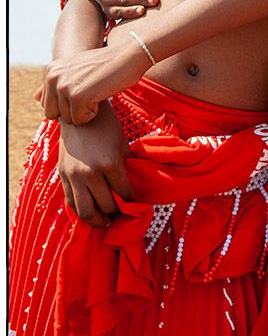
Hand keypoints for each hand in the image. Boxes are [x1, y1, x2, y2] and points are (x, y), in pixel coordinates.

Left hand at [41, 42, 149, 124]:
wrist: (129, 55)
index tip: (84, 89)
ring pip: (68, 119)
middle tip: (90, 94)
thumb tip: (34, 98)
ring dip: (85, 112)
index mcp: (50, 71)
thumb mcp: (75, 70)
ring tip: (96, 93)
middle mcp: (53, 77)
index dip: (68, 104)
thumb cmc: (106, 64)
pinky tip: (102, 96)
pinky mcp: (78, 96)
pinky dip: (94, 114)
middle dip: (73, 111)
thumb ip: (54, 84)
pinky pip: (81, 120)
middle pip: (54, 115)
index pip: (48, 105)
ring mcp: (64, 87)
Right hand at [59, 103, 132, 226]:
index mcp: (110, 164)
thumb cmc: (106, 128)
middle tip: (122, 215)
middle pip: (106, 207)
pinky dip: (81, 212)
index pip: (124, 194)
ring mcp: (74, 176)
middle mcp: (90, 173)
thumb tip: (130, 191)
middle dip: (116, 213)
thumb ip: (125, 169)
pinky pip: (71, 203)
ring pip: (85, 212)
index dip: (132, 202)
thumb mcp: (122, 146)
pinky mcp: (62, 177)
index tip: (135, 205)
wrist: (78, 115)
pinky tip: (91, 211)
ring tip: (106, 220)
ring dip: (97, 220)